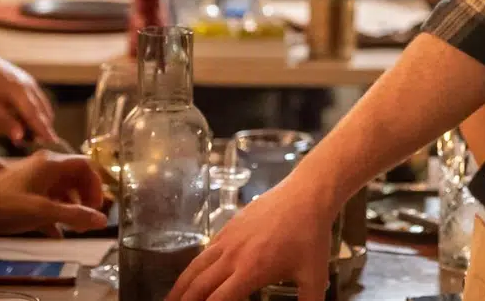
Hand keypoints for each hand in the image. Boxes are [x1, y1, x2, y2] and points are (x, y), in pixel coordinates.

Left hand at [0, 50, 56, 142]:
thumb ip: (3, 120)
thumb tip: (20, 136)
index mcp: (18, 89)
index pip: (34, 114)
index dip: (44, 129)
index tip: (54, 142)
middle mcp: (28, 84)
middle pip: (41, 111)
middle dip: (41, 127)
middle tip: (34, 142)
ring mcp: (28, 81)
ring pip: (40, 105)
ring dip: (36, 121)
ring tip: (24, 135)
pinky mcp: (26, 81)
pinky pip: (35, 100)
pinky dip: (32, 112)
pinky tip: (20, 121)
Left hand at [0, 151, 106, 237]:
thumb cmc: (6, 205)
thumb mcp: (42, 212)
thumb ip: (74, 215)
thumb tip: (103, 220)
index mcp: (51, 163)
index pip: (86, 165)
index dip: (96, 185)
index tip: (97, 206)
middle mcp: (44, 165)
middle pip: (75, 177)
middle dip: (85, 197)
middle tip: (88, 217)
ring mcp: (32, 177)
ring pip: (61, 189)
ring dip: (70, 206)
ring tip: (73, 227)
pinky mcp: (23, 190)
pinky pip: (47, 198)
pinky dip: (54, 212)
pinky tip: (56, 232)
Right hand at [170, 178, 333, 300]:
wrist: (306, 195)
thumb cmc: (311, 236)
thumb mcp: (314, 275)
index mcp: (250, 271)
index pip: (217, 300)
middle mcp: (233, 257)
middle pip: (198, 287)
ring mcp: (228, 239)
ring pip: (195, 267)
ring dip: (180, 286)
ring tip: (170, 299)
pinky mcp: (229, 227)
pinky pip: (205, 251)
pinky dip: (193, 267)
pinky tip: (192, 274)